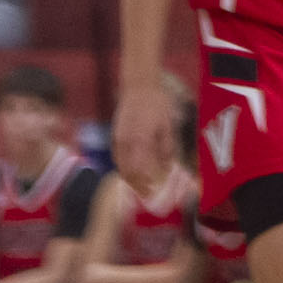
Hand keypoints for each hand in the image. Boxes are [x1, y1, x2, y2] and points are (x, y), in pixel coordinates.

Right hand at [113, 83, 178, 198]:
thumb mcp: (166, 126)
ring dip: (129, 179)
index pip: (141, 170)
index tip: (154, 192)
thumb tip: (168, 167)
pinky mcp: (114, 136)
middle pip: (128, 172)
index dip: (147, 184)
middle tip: (147, 194)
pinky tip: (131, 172)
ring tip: (140, 187)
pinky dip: (123, 169)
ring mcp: (117, 140)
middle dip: (137, 186)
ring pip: (120, 167)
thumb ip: (165, 148)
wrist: (138, 88)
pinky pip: (117, 158)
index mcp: (141, 140)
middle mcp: (126, 142)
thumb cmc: (156, 105)